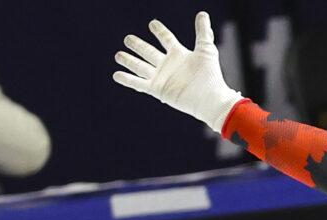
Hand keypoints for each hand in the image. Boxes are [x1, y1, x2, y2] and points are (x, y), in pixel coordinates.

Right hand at [113, 12, 243, 131]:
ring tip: (118, 54)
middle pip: (149, 52)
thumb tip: (203, 13)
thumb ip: (203, 32)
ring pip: (140, 66)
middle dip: (138, 46)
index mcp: (179, 54)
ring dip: (129, 60)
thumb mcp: (206, 49)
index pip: (166, 39)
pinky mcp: (157, 89)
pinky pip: (138, 83)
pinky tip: (116, 75)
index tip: (152, 23)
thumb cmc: (209, 74)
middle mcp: (168, 65)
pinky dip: (127, 79)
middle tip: (127, 38)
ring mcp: (161, 77)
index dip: (159, 31)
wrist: (208, 98)